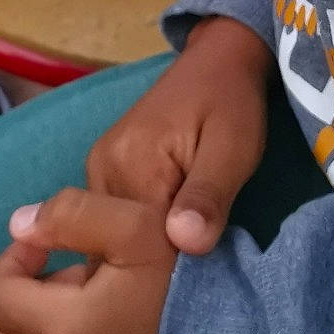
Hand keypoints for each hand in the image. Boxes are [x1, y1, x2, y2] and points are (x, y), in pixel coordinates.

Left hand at [0, 188, 174, 333]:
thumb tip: (20, 225)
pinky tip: (107, 325)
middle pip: (2, 330)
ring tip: (97, 295)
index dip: (14, 258)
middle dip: (27, 290)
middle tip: (74, 267)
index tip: (49, 242)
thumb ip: (69, 213)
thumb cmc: (182, 284)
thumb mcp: (134, 225)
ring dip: (46, 319)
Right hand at [86, 16, 271, 253]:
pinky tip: (170, 230)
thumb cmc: (231, 102)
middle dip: (157, 260)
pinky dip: (142, 230)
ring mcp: (100, 168)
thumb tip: (185, 244)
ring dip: (149, 247)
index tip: (200, 273)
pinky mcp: (107, 168)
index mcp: (130, 165)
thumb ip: (208, 195)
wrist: (218, 59)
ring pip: (117, 234)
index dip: (171, 266)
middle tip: (198, 255)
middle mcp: (102, 169)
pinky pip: (118, 216)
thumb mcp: (233, 148)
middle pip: (122, 242)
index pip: (138, 246)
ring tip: (186, 245)